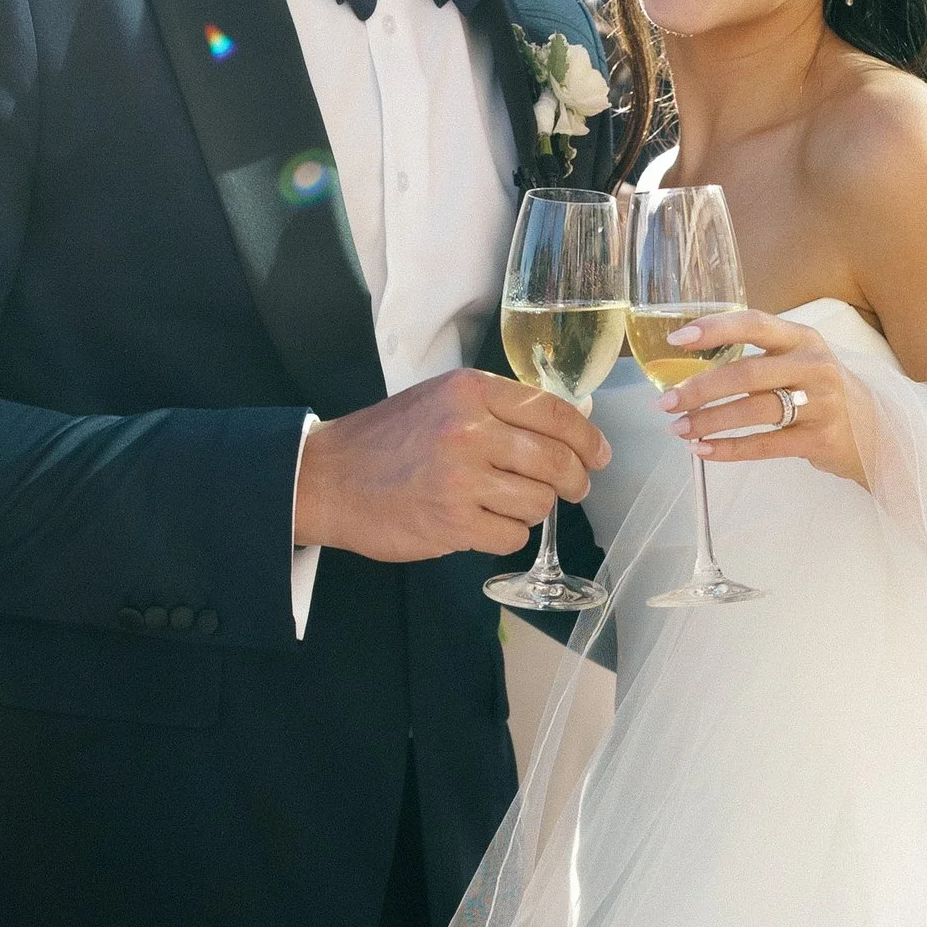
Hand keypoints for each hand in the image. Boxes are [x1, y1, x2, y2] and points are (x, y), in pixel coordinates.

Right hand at [294, 368, 610, 563]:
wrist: (326, 477)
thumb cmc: (387, 439)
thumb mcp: (442, 401)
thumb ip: (499, 409)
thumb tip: (570, 425)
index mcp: (471, 391)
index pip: (555, 413)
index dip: (588, 439)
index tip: (599, 456)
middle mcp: (469, 429)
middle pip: (557, 461)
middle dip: (574, 481)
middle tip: (573, 489)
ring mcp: (461, 478)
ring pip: (538, 502)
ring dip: (532, 510)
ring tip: (505, 504)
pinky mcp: (452, 522)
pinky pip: (512, 536)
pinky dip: (505, 535)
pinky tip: (482, 524)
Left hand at [657, 307, 873, 487]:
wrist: (876, 431)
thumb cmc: (823, 392)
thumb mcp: (800, 361)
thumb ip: (760, 356)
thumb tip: (690, 364)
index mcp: (803, 339)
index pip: (755, 324)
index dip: (714, 329)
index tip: (677, 340)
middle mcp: (814, 367)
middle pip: (747, 373)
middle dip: (701, 388)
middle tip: (666, 402)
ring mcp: (821, 404)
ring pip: (754, 411)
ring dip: (710, 421)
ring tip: (679, 429)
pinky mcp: (820, 440)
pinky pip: (766, 445)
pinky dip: (730, 449)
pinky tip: (704, 450)